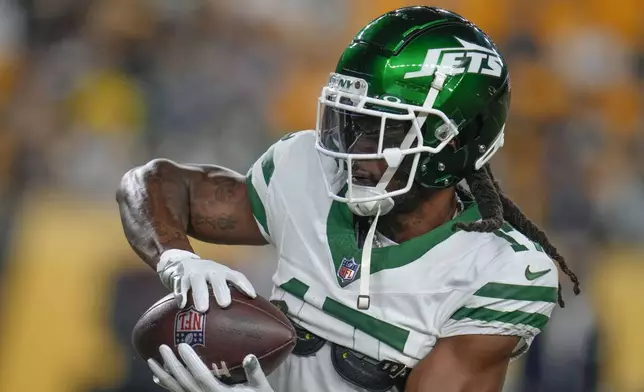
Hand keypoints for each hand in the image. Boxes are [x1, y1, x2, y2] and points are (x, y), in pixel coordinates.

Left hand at [148, 344, 274, 391]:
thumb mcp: (261, 388)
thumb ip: (255, 373)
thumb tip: (249, 356)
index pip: (201, 377)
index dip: (190, 362)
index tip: (181, 346)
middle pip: (184, 383)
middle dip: (172, 365)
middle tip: (162, 348)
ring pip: (177, 390)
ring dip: (163, 376)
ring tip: (151, 362)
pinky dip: (168, 387)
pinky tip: (158, 379)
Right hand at [157, 249, 255, 311]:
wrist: (180, 261)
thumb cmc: (205, 276)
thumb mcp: (218, 278)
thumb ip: (228, 290)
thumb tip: (246, 312)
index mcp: (222, 272)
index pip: (236, 276)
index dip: (245, 285)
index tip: (252, 296)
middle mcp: (210, 270)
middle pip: (217, 279)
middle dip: (221, 290)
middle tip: (225, 304)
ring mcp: (194, 272)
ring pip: (197, 281)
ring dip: (200, 294)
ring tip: (203, 309)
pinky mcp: (179, 276)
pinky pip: (180, 285)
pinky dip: (181, 294)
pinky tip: (182, 305)